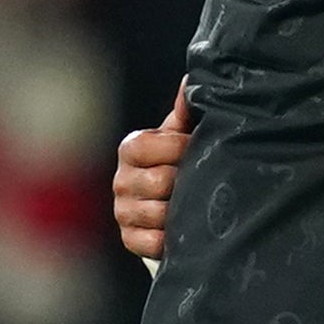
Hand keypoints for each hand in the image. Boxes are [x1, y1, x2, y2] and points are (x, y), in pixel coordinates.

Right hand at [112, 87, 192, 260]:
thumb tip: (193, 80)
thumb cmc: (179, 162)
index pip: (152, 146)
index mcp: (131, 148)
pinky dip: (173, 239)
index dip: (182, 149)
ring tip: (196, 206)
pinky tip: (185, 231)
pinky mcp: (130, 239)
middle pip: (160, 183)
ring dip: (183, 213)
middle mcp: (121, 179)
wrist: (170, 204)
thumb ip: (186, 111)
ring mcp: (123, 211)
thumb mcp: (181, 134)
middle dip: (187, 184)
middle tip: (202, 183)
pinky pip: (154, 243)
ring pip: (159, 215)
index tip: (198, 150)